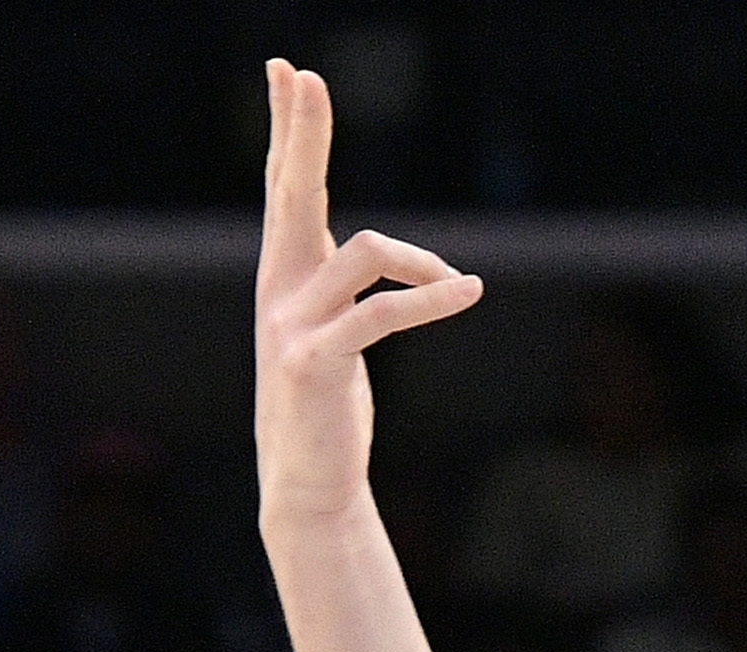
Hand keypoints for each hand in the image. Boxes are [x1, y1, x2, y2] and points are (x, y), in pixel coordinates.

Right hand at [251, 64, 482, 539]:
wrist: (306, 483)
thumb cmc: (325, 407)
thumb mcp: (328, 332)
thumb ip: (335, 285)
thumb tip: (363, 249)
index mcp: (284, 275)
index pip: (283, 187)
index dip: (288, 129)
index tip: (286, 73)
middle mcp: (278, 289)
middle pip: (291, 191)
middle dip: (302, 132)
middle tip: (304, 75)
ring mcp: (290, 325)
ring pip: (363, 252)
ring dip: (421, 263)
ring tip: (456, 283)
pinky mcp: (315, 363)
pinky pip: (381, 312)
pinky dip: (432, 299)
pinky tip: (468, 290)